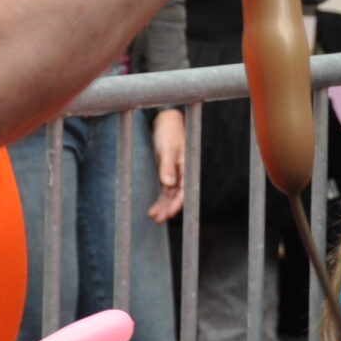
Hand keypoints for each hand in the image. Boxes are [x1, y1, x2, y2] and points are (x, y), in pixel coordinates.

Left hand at [149, 106, 186, 221]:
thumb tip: (168, 184)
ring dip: (163, 206)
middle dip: (168, 208)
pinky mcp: (168, 173)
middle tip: (158, 219)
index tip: (169, 214)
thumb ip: (167, 166)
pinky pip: (165, 191)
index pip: (184, 190)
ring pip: (170, 195)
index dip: (177, 204)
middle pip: (177, 195)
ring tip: (154, 217)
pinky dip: (160, 200)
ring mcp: (176, 174)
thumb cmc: (169, 132)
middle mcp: (183, 172)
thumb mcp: (167, 148)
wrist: (166, 121)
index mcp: (187, 166)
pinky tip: (153, 209)